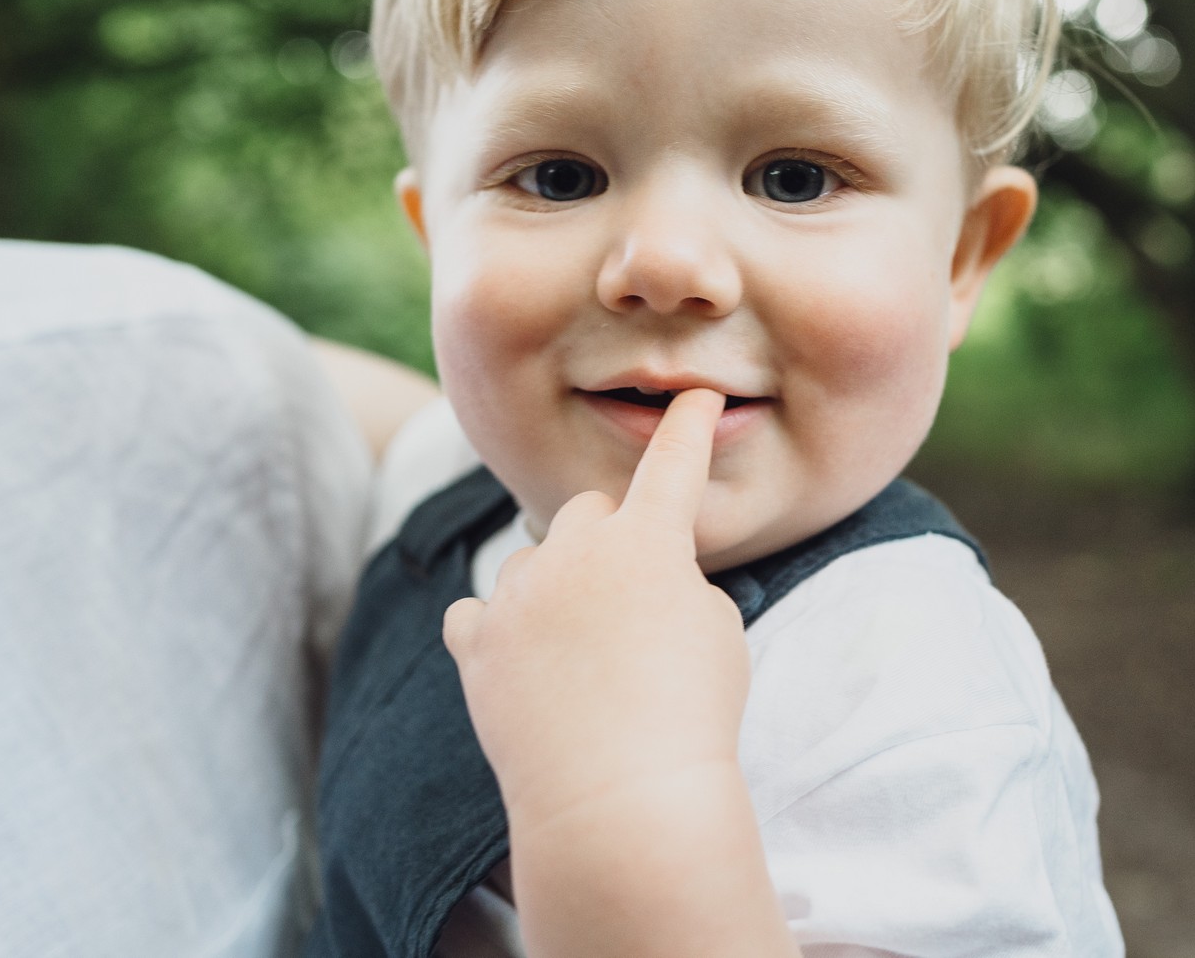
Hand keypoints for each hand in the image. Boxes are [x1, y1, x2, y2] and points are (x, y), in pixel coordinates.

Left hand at [442, 388, 751, 830]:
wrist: (619, 797)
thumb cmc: (691, 716)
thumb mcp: (718, 634)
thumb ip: (678, 586)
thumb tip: (641, 587)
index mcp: (647, 541)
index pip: (673, 465)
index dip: (688, 428)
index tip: (695, 397)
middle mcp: (574, 551)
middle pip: (586, 511)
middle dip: (608, 539)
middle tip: (628, 597)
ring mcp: (517, 595)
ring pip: (530, 562)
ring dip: (552, 588)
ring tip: (579, 654)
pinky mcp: (476, 643)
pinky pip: (476, 613)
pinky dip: (495, 628)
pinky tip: (519, 660)